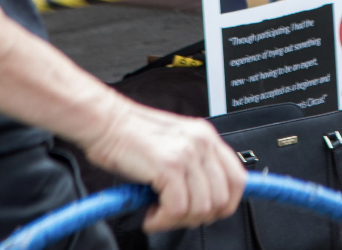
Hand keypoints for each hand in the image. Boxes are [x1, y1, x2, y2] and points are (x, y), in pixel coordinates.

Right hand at [82, 100, 245, 232]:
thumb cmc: (130, 135)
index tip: (209, 213)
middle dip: (199, 217)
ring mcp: (187, 153)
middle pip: (223, 199)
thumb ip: (194, 165)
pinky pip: (178, 210)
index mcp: (206, 136)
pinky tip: (150, 213)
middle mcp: (201, 142)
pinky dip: (162, 220)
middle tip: (176, 215)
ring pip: (202, 209)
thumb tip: (207, 199)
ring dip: (178, 220)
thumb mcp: (174, 144)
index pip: (237, 179)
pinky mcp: (168, 165)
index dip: (226, 204)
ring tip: (159, 212)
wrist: (104, 122)